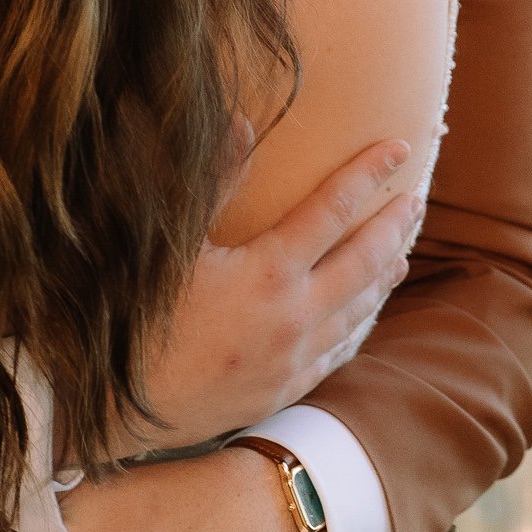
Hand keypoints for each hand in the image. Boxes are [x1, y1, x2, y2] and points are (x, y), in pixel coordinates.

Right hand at [125, 139, 420, 449]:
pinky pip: (336, 353)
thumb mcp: (169, 244)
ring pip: (356, 311)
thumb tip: (240, 121)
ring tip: (401, 254)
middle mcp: (293, 316)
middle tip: (417, 199)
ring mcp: (291, 359)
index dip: (368, 174)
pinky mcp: (280, 391)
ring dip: (382, 277)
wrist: (115, 410)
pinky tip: (361, 320)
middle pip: (363, 261)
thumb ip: (212, 181)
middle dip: (393, 226)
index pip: (333, 209)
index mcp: (269, 272)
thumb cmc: (132, 318)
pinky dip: (356, 326)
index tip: (398, 147)